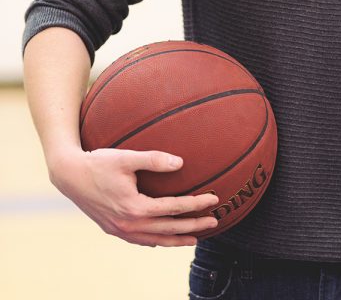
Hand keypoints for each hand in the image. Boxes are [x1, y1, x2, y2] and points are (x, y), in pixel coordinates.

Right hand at [50, 147, 218, 246]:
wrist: (70, 176)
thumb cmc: (99, 163)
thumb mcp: (126, 157)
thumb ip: (154, 159)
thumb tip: (180, 163)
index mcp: (134, 207)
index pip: (173, 208)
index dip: (196, 204)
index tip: (214, 199)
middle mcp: (129, 224)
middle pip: (169, 228)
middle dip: (193, 226)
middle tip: (214, 221)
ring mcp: (120, 230)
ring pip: (155, 239)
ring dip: (176, 239)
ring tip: (195, 239)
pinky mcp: (114, 229)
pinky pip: (140, 240)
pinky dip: (156, 241)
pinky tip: (163, 240)